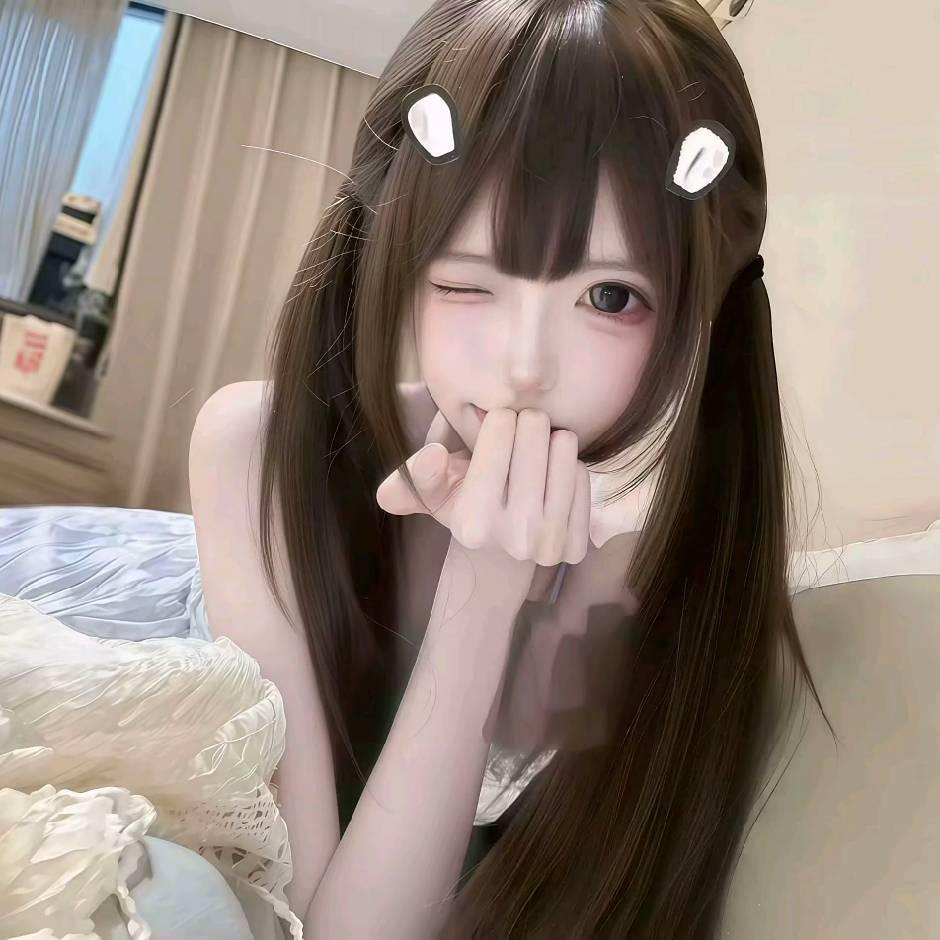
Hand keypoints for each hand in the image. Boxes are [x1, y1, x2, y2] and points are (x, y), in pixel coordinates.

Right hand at [376, 408, 591, 568]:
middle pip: (535, 430)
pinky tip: (551, 479)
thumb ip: (416, 474)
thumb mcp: (429, 488)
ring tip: (535, 456)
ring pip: (564, 446)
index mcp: (473, 521)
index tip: (496, 430)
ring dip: (550, 441)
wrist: (500, 555)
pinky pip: (583, 473)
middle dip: (526, 423)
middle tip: (519, 438)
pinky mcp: (576, 547)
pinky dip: (568, 468)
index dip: (498, 419)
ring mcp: (550, 544)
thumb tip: (433, 455)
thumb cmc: (462, 503)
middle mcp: (514, 537)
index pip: (500, 428)